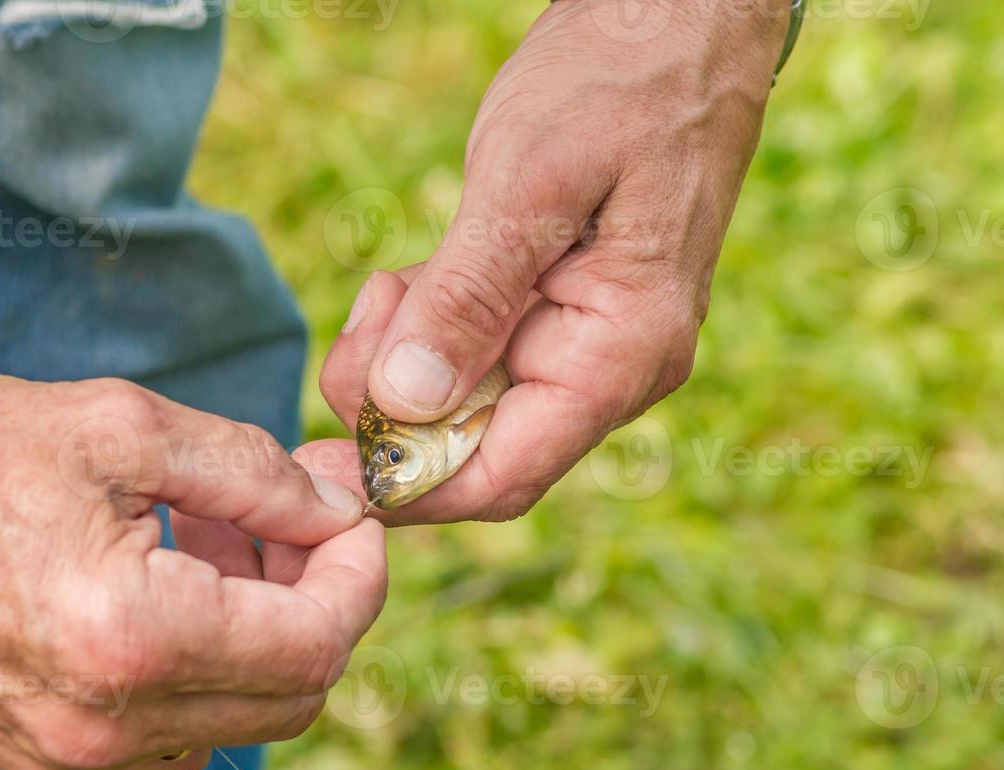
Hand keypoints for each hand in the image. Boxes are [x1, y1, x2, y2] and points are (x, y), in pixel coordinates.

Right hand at [0, 361, 385, 769]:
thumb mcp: (125, 428)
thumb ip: (254, 475)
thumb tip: (337, 509)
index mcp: (133, 639)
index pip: (317, 643)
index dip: (359, 575)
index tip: (353, 515)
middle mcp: (103, 724)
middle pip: (291, 698)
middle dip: (318, 606)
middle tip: (290, 524)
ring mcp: (65, 755)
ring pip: (232, 724)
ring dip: (259, 640)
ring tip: (220, 543)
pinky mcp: (32, 757)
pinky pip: (164, 739)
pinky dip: (197, 673)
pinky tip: (165, 590)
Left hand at [320, 0, 788, 522]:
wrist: (679, 18)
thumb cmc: (621, 79)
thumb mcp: (528, 179)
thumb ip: (467, 296)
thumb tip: (403, 404)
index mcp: (622, 354)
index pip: (504, 477)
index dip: (407, 489)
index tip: (323, 462)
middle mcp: (613, 370)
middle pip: (474, 449)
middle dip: (393, 408)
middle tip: (362, 318)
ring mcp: (587, 346)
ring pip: (465, 405)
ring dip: (404, 361)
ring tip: (391, 282)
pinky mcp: (558, 316)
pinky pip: (475, 357)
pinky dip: (427, 328)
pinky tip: (413, 275)